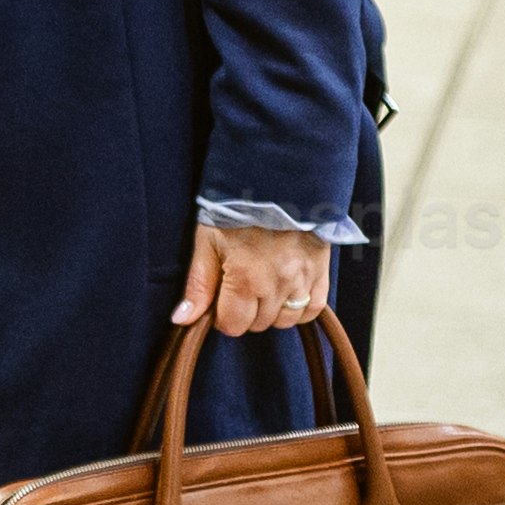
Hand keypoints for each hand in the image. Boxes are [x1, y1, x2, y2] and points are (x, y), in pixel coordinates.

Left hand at [176, 218, 335, 340]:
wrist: (279, 179)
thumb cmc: (238, 207)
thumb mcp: (208, 240)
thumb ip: (198, 284)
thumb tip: (183, 320)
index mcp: (245, 279)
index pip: (233, 325)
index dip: (222, 315)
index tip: (220, 298)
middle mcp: (276, 286)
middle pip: (258, 324)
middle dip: (245, 311)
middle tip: (241, 284)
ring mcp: (302, 280)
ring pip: (285, 320)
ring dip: (272, 311)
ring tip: (263, 286)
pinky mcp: (321, 272)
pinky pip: (313, 309)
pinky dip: (299, 308)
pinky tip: (287, 293)